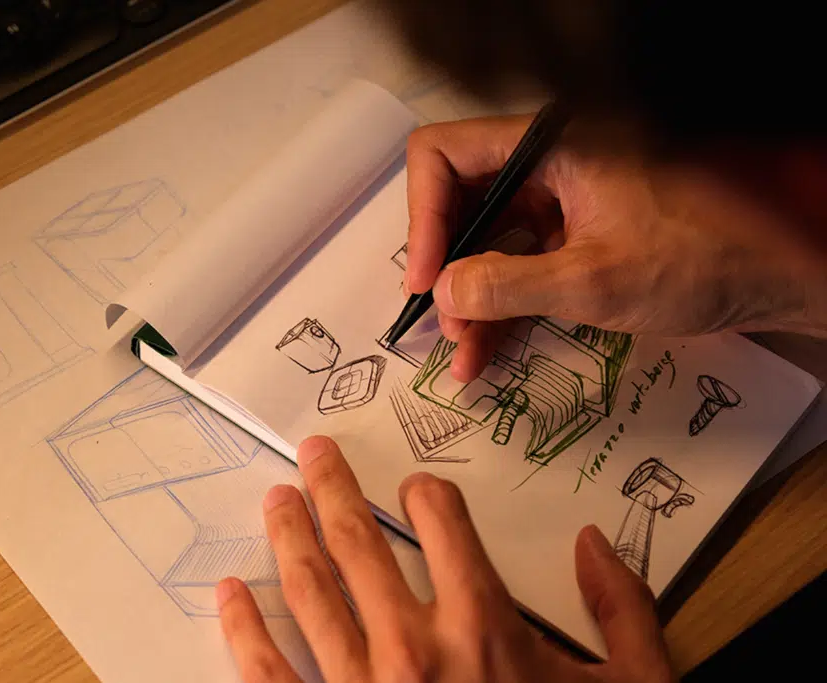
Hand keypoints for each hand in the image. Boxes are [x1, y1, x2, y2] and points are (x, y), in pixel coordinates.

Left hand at [216, 436, 676, 682]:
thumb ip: (622, 609)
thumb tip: (593, 542)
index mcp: (483, 628)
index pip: (441, 520)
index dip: (426, 491)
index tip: (414, 488)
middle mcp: (414, 650)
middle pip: (357, 542)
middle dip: (330, 488)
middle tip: (312, 453)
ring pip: (309, 592)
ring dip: (287, 538)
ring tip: (275, 502)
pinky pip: (267, 674)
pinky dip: (243, 629)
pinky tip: (229, 595)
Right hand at [405, 115, 826, 381]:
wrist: (770, 277)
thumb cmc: (698, 261)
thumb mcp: (593, 280)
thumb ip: (507, 286)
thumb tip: (442, 294)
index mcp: (549, 144)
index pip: (445, 154)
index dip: (423, 217)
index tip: (426, 280)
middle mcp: (545, 163)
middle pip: (459, 201)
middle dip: (445, 268)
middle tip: (439, 324)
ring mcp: (557, 198)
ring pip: (484, 241)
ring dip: (467, 299)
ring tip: (461, 356)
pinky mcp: (569, 233)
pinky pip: (515, 264)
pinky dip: (498, 308)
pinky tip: (484, 354)